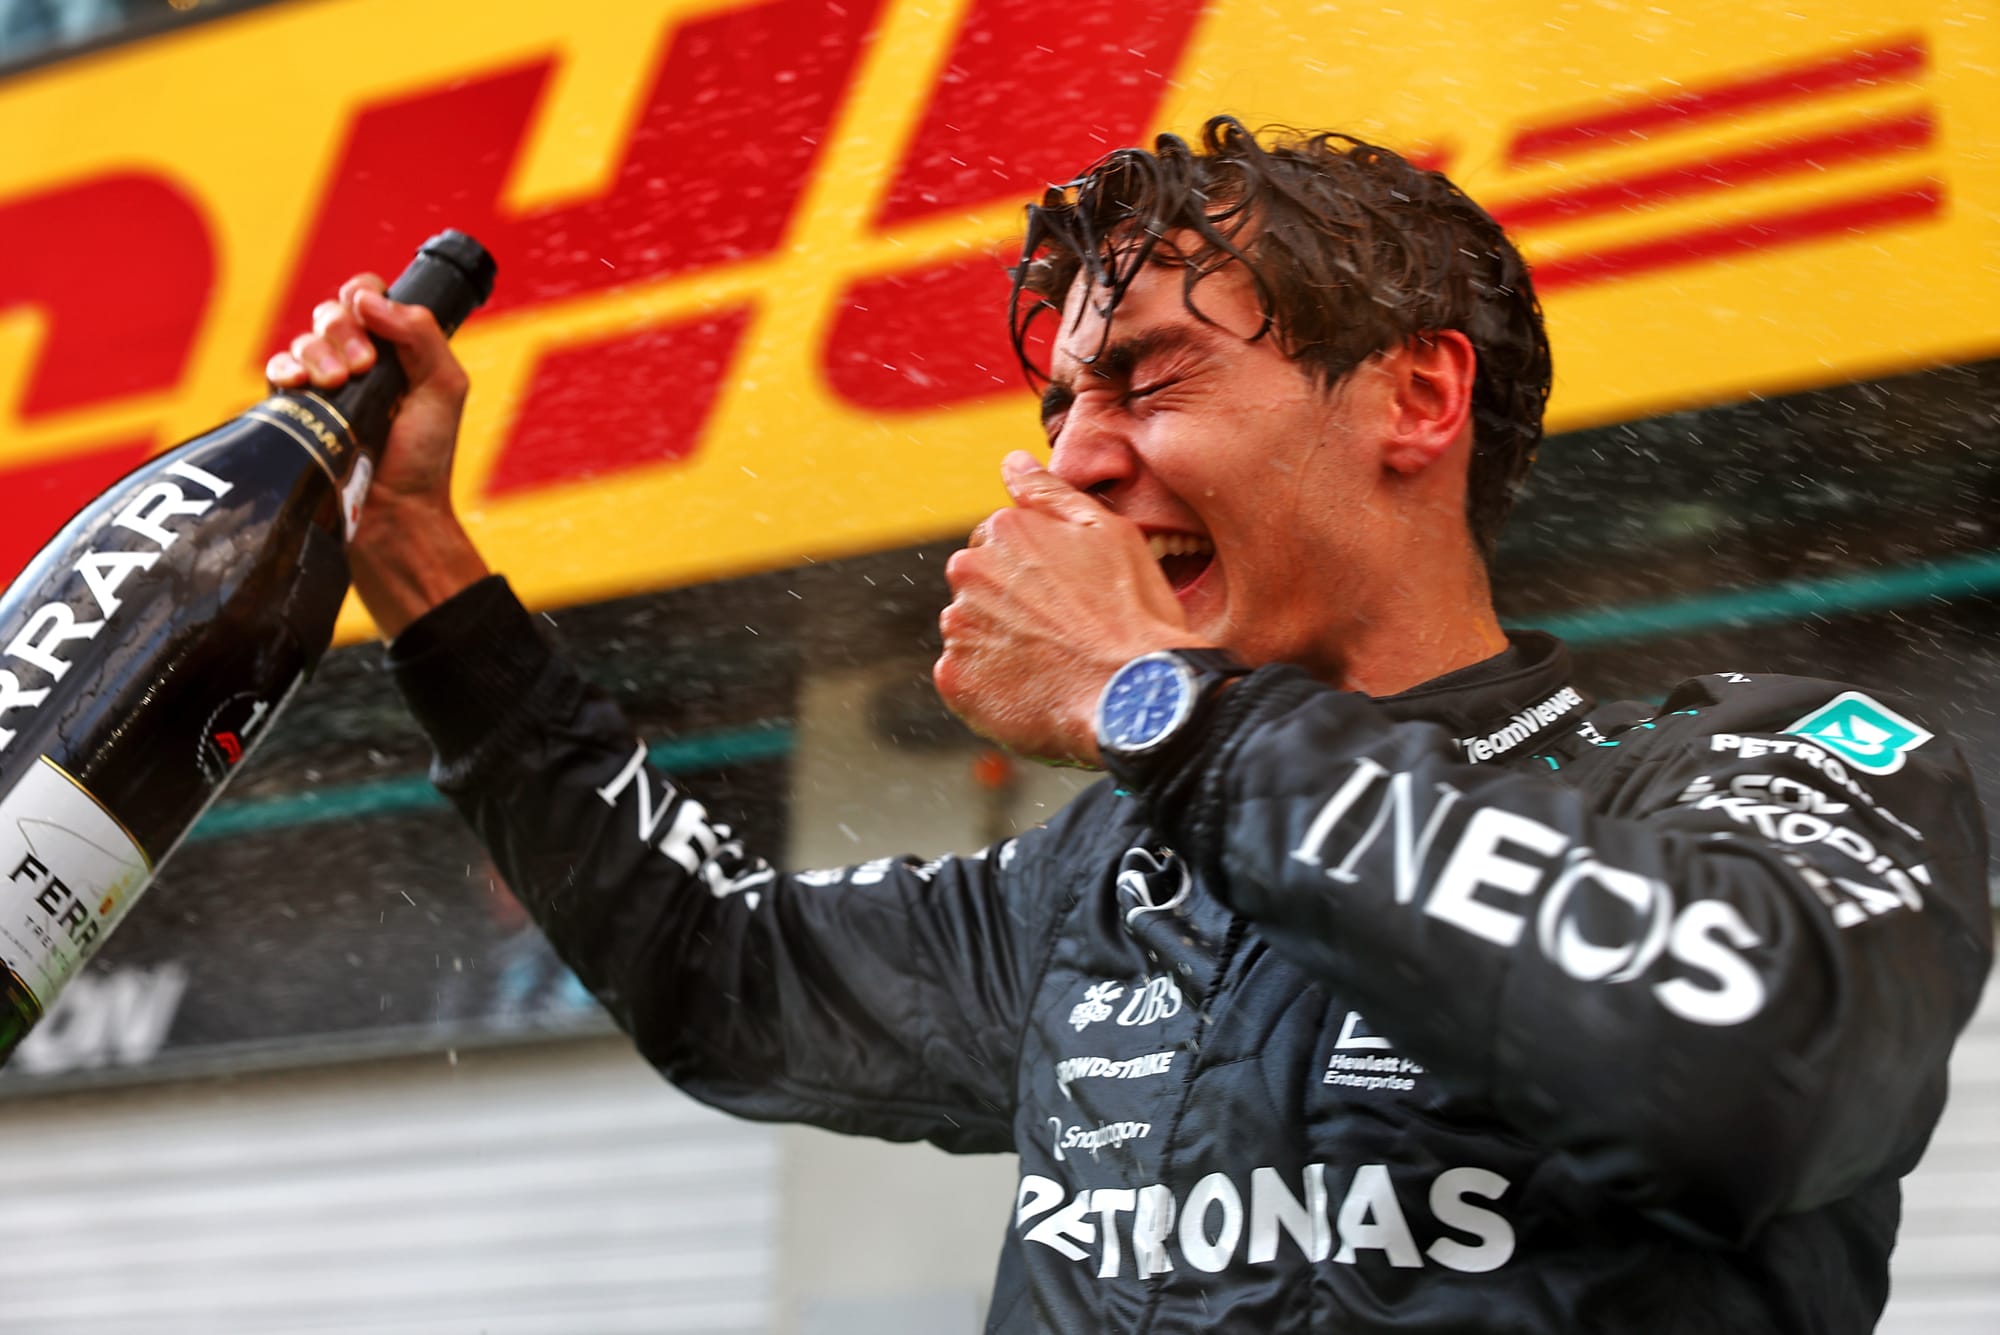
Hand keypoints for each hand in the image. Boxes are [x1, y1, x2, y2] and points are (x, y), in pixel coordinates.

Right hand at [266, 275, 487, 637]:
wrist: (393, 516)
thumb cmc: (425, 459)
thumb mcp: (444, 388)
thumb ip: (420, 334)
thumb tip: (368, 299)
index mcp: (396, 353)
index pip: (368, 300)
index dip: (363, 296)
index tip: (368, 315)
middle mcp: (359, 366)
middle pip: (332, 314)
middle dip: (342, 331)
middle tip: (363, 367)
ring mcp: (326, 389)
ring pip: (304, 341)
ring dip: (316, 352)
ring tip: (336, 384)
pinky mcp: (296, 413)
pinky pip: (276, 371)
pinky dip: (282, 368)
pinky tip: (296, 385)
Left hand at [934, 452, 1207, 765]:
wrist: (1134, 697)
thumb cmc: (1133, 613)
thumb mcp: (1108, 534)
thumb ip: (1050, 494)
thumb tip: (1012, 461)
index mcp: (1004, 531)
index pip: (1000, 544)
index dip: (1038, 572)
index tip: (1069, 598)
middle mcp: (969, 574)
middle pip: (981, 587)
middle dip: (1012, 605)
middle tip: (1064, 634)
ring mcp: (958, 628)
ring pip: (972, 632)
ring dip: (1002, 645)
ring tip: (1054, 666)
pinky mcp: (955, 681)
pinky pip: (966, 679)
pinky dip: (992, 686)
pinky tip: (1036, 692)